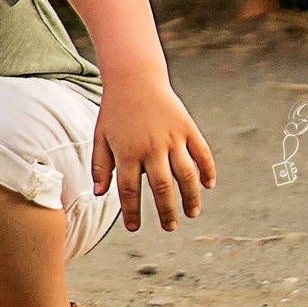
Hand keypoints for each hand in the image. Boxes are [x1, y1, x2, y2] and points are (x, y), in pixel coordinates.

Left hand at [91, 78, 216, 230]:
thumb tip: (99, 194)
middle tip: (169, 227)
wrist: (134, 78)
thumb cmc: (115, 111)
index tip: (134, 228)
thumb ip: (101, 166)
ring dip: (191, 198)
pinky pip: (203, 154)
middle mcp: (151, 147)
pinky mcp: (188, 129)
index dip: (132, 212)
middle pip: (162, 188)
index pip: (130, 191)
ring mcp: (172, 138)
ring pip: (186, 175)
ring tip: (191, 214)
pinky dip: (207, 171)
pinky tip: (208, 186)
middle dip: (166, 212)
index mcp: (127, 152)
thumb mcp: (101, 137)